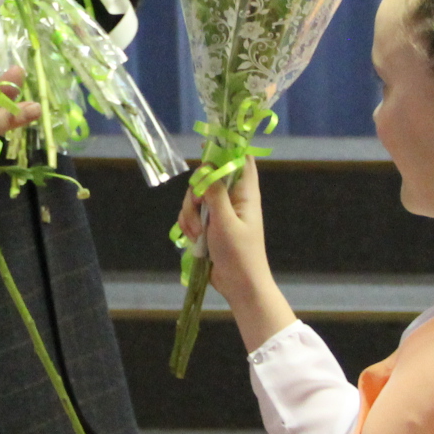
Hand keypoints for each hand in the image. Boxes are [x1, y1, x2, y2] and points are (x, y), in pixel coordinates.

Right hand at [179, 161, 295, 350]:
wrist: (239, 286)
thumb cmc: (239, 254)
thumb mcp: (225, 221)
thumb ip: (215, 193)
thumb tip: (208, 167)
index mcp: (245, 194)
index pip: (241, 160)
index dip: (226, 149)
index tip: (206, 148)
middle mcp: (233, 199)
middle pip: (207, 178)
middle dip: (195, 194)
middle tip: (198, 210)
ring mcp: (220, 213)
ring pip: (195, 199)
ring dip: (189, 214)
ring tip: (197, 235)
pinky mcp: (209, 226)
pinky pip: (191, 215)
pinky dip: (188, 226)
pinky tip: (193, 240)